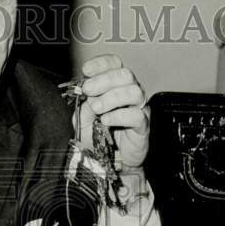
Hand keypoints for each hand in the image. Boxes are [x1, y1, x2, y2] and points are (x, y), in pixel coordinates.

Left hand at [74, 54, 149, 169]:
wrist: (107, 162)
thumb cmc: (97, 137)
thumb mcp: (81, 119)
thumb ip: (83, 106)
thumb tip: (88, 96)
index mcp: (114, 86)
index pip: (114, 64)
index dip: (101, 63)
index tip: (86, 70)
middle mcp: (129, 93)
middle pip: (125, 74)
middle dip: (104, 80)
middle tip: (88, 90)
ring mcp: (139, 108)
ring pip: (133, 91)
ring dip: (112, 97)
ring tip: (97, 109)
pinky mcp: (143, 125)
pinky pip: (136, 114)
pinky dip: (119, 115)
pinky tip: (106, 121)